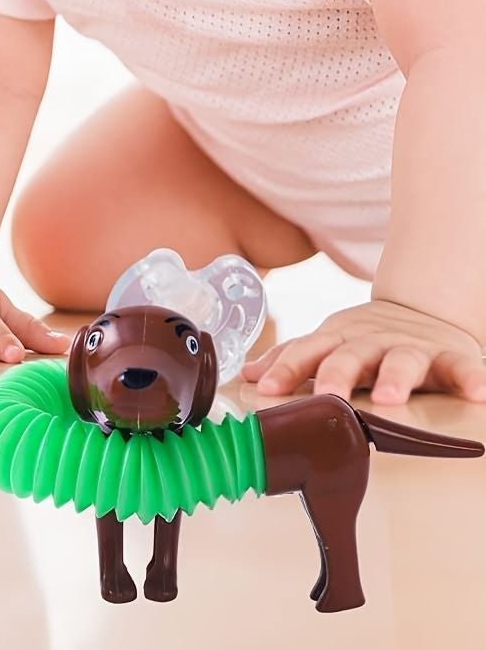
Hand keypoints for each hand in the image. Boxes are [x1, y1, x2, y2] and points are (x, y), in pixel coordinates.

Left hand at [240, 298, 485, 403]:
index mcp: (337, 339)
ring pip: (402, 361)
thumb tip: (247, 376)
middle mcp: (370, 341)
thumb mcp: (328, 343)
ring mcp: (410, 347)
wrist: (421, 312)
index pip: (305, 351)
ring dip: (396, 377)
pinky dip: (471, 378)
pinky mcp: (449, 355)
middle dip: (337, 374)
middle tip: (329, 395)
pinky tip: (478, 394)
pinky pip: (463, 367)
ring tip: (391, 398)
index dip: (286, 368)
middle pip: (350, 355)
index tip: (266, 389)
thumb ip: (293, 359)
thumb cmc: (365, 340)